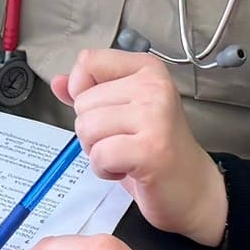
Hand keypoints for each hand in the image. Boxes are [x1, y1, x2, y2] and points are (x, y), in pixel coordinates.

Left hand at [54, 49, 225, 243]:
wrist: (192, 187)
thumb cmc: (155, 149)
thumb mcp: (121, 112)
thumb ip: (88, 93)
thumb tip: (57, 82)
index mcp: (147, 69)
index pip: (88, 61)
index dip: (82, 91)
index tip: (106, 110)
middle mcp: (153, 86)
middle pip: (82, 102)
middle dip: (92, 130)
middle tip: (124, 140)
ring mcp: (154, 116)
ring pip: (87, 128)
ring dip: (97, 151)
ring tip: (126, 154)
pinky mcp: (150, 148)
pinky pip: (99, 154)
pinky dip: (105, 169)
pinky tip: (129, 168)